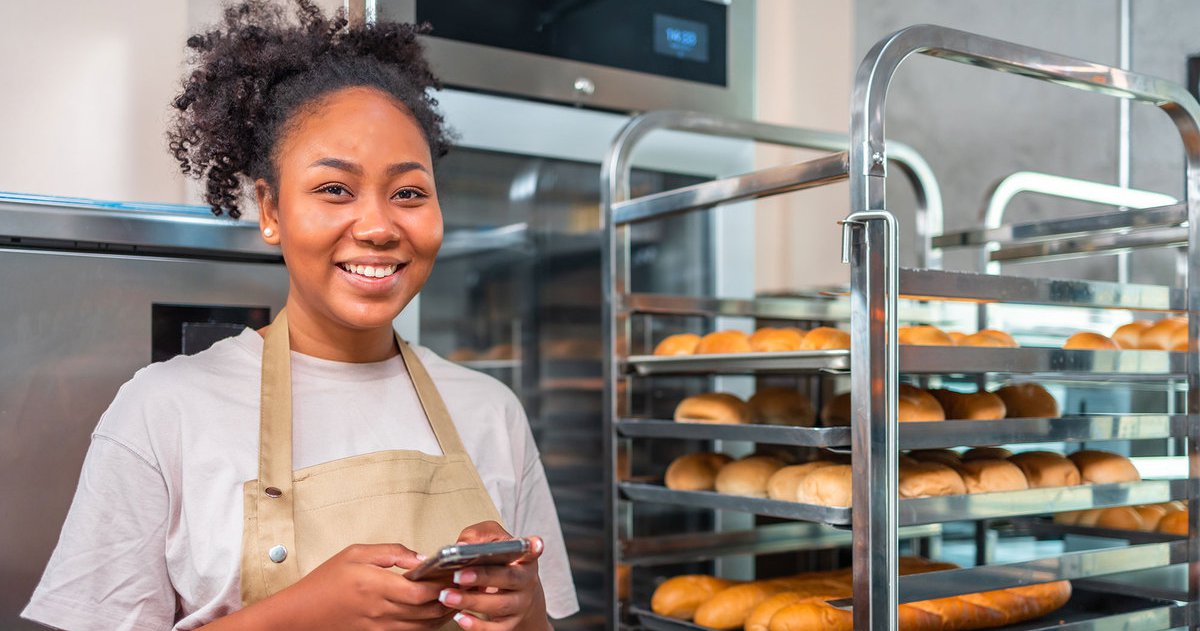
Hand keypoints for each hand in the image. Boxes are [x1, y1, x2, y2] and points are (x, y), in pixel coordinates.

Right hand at [232, 543, 456, 630]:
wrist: (302, 613)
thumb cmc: (326, 581)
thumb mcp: (356, 553)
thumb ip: (391, 552)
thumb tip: (420, 557)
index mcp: (375, 586)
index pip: (420, 592)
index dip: (442, 585)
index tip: (454, 573)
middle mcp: (380, 611)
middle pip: (427, 611)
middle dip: (449, 599)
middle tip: (462, 585)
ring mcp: (380, 627)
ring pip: (423, 626)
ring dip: (442, 614)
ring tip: (455, 598)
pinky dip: (428, 625)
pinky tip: (435, 614)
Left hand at [437, 521, 550, 630]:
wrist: (516, 597)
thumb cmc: (499, 566)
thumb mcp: (492, 545)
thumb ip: (478, 536)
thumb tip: (461, 545)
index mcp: (524, 558)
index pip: (530, 551)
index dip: (533, 547)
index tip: (534, 544)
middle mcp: (526, 581)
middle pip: (509, 578)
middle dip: (483, 577)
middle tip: (458, 576)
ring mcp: (520, 604)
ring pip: (500, 605)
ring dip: (472, 601)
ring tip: (447, 596)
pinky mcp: (510, 624)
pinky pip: (496, 629)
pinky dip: (477, 625)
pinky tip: (460, 617)